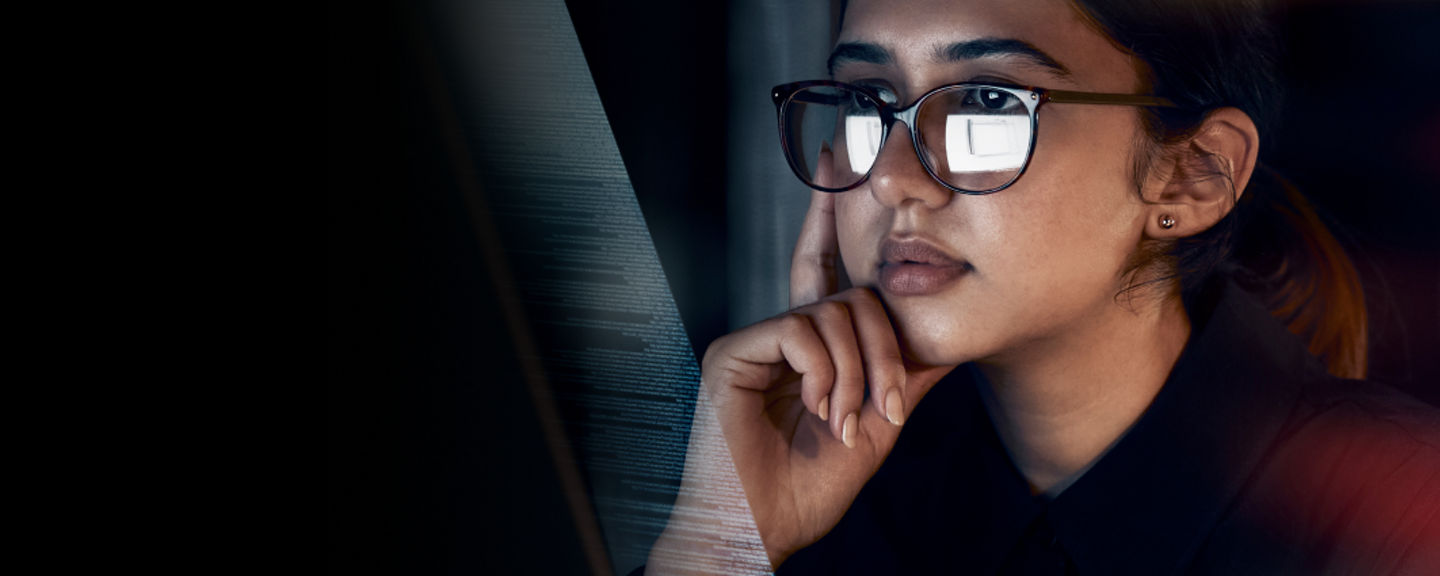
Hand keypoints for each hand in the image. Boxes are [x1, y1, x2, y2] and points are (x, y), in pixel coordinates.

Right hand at [693, 148, 953, 568]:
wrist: (766, 526)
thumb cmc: (812, 484)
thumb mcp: (880, 420)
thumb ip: (907, 371)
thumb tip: (952, 337)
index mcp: (810, 347)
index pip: (824, 271)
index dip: (830, 220)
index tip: (834, 163)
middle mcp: (780, 335)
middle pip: (851, 295)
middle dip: (884, 350)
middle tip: (886, 406)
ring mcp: (755, 340)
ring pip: (834, 313)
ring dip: (857, 374)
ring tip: (846, 421)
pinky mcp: (734, 351)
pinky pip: (800, 329)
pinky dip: (825, 373)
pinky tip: (822, 409)